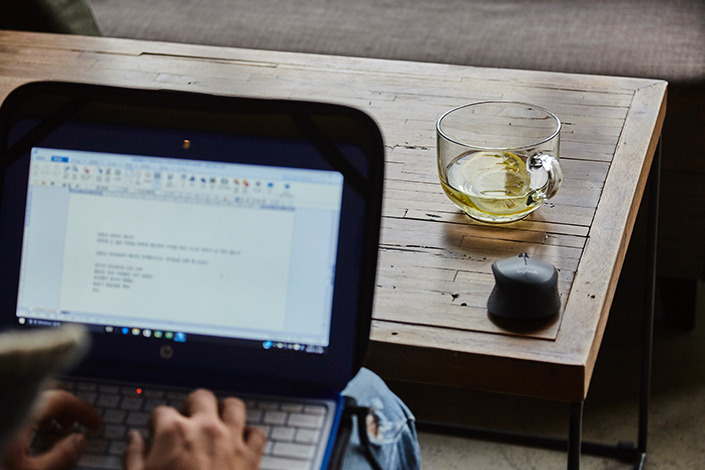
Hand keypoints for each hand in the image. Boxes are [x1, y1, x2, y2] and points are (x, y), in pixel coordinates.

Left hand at [2, 389, 101, 469]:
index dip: (82, 410)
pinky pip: (21, 410)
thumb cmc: (0, 469)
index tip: (95, 424)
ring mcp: (4, 412)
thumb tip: (80, 441)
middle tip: (79, 426)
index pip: (60, 399)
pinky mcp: (1, 420)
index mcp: (22, 415)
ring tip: (58, 429)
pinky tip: (34, 434)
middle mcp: (10, 407)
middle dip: (68, 410)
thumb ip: (60, 457)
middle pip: (47, 397)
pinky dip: (34, 417)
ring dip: (51, 413)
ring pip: (32, 402)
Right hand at [124, 389, 265, 469]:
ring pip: (234, 406)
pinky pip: (257, 433)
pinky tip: (240, 443)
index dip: (157, 423)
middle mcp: (205, 429)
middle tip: (187, 420)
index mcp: (173, 433)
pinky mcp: (251, 457)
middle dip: (192, 405)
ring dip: (225, 411)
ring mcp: (231, 441)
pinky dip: (250, 435)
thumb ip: (134, 457)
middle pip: (201, 397)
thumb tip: (134, 439)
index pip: (161, 411)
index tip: (157, 432)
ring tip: (216, 422)